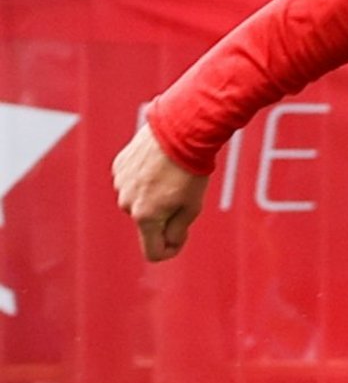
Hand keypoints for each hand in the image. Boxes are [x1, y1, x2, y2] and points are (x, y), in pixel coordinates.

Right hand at [112, 124, 208, 261]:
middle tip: (184, 195)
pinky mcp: (119, 166)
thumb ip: (178, 231)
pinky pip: (133, 181)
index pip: (152, 251)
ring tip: (172, 175)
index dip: (170, 250)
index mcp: (145, 216)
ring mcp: (120, 183)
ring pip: (139, 199)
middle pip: (147, 222)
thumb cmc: (190, 169)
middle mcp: (126, 202)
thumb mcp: (192, 206)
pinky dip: (146, 178)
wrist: (180, 131)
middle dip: (164, 215)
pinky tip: (160, 164)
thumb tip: (168, 243)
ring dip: (154, 195)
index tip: (180, 238)